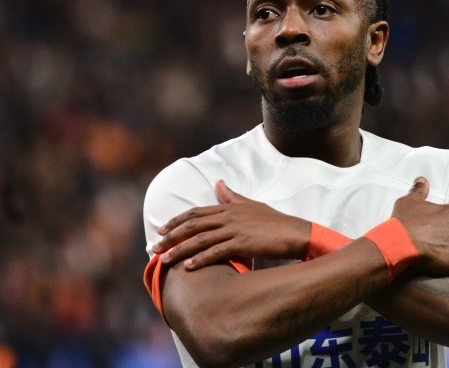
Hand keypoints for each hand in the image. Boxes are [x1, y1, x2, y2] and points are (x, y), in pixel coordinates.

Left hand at [152, 180, 310, 269]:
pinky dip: (201, 259)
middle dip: (171, 236)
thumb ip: (232, 196)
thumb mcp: (251, 204)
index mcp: (228, 207)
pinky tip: (189, 266)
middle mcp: (228, 216)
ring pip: (201, 239)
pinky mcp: (243, 243)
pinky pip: (217, 252)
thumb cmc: (273, 221)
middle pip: (193, 225)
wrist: (294, 232)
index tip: (161, 229)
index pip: (195, 213)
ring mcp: (235, 229)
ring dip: (180, 249)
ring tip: (165, 259)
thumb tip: (219, 183)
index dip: (176, 220)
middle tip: (154, 246)